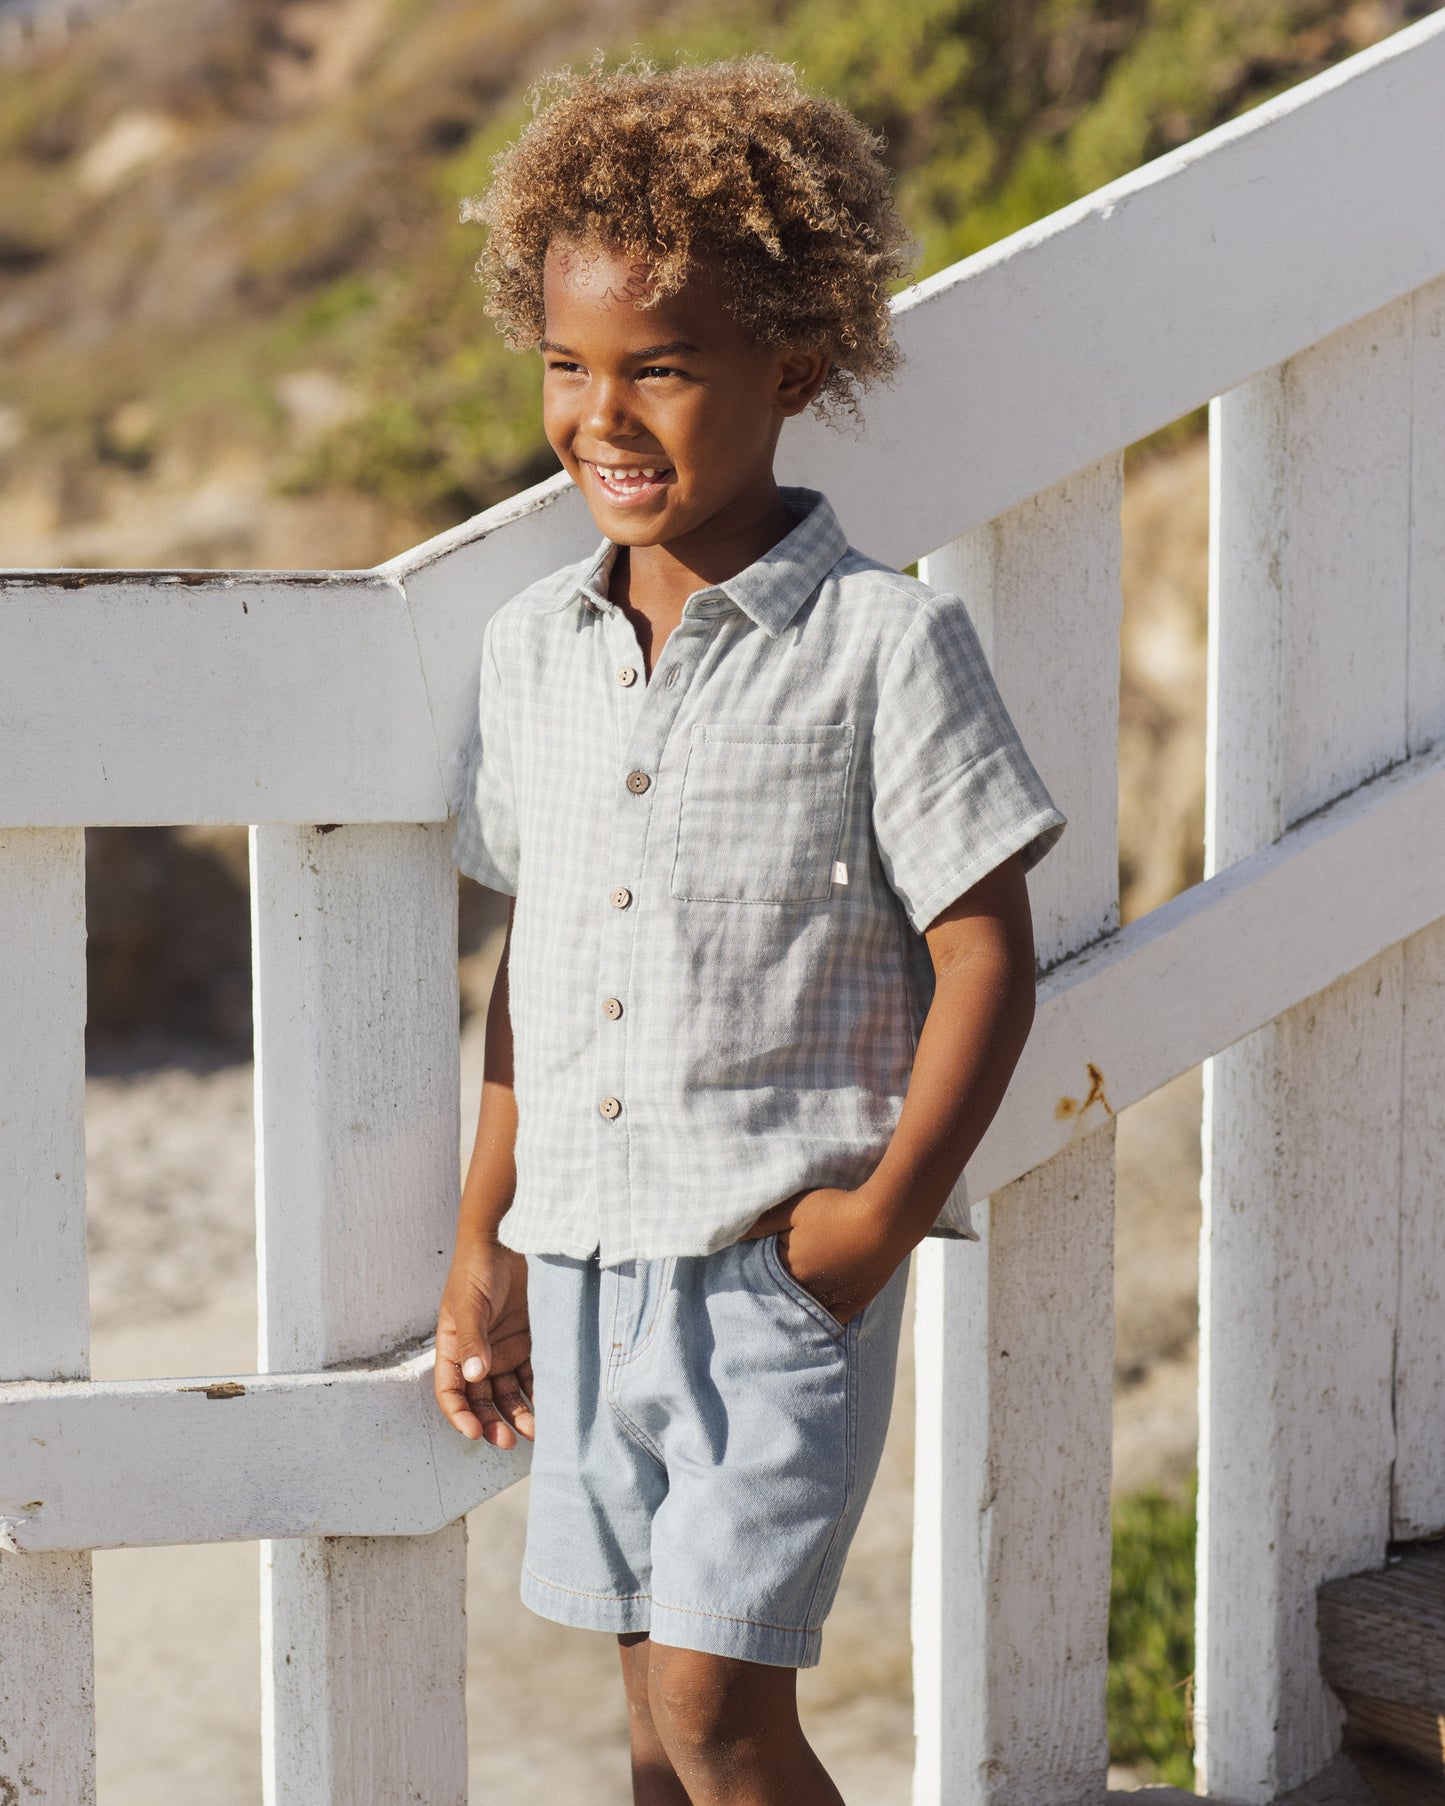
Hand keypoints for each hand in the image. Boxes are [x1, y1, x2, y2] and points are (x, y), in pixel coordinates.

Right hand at [434, 1239, 533, 1445]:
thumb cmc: (478, 1266)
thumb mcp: (470, 1303)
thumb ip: (472, 1339)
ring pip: (509, 1393)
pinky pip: (533, 1376)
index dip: (459, 1414)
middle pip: (481, 1399)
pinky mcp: (530, 1342)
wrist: (512, 1237)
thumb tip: (474, 1376)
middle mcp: (478, 1354)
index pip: (451, 1391)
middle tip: (507, 1440)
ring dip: (519, 1414)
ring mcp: (504, 1349)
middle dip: (492, 1421)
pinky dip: (539, 1393)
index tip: (473, 1432)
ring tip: (535, 1431)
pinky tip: (551, 1406)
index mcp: (455, 1347)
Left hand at [739, 1186, 902, 1327]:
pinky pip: (833, 1322)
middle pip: (782, 1300)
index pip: (762, 1282)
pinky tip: (811, 1330)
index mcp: (790, 1267)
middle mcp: (809, 1289)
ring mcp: (834, 1297)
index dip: (751, 1280)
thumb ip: (762, 1222)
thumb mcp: (794, 1207)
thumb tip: (732, 1236)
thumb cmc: (838, 1209)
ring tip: (779, 1319)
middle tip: (754, 1306)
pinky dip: (820, 1325)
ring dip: (792, 1314)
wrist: (886, 1220)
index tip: (740, 1283)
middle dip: (770, 1300)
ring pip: (805, 1314)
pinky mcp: (856, 1301)